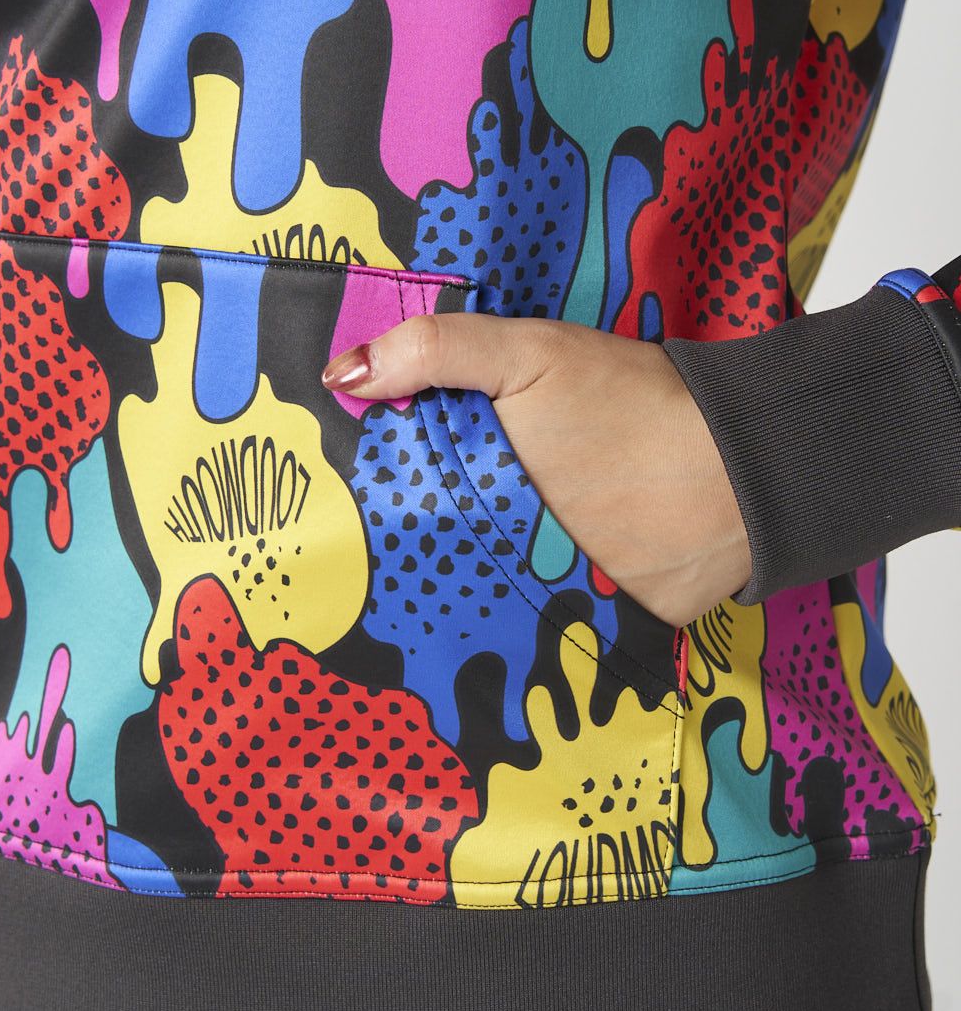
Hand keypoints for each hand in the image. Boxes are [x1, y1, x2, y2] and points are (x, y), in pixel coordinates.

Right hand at [320, 311, 751, 628]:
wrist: (725, 490)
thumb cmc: (625, 409)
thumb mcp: (530, 358)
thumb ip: (440, 351)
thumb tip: (339, 373)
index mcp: (471, 435)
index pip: (387, 451)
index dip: (340, 467)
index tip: (285, 491)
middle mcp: (481, 495)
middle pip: (402, 523)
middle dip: (356, 547)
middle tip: (284, 574)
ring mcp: (508, 557)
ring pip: (434, 580)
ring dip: (395, 602)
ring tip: (324, 630)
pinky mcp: (538, 612)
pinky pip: (480, 629)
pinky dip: (448, 643)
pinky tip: (393, 660)